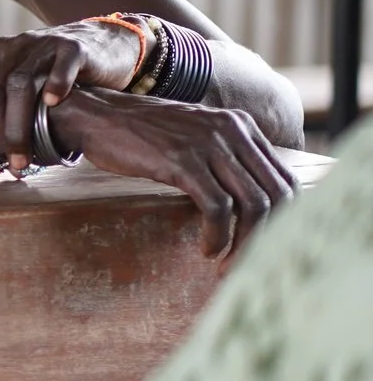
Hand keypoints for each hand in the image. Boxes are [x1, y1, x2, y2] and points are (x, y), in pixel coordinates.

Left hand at [0, 21, 145, 173]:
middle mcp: (10, 49)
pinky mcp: (72, 48)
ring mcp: (40, 46)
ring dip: (19, 127)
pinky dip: (55, 85)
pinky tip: (54, 105)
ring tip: (25, 158)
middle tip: (5, 161)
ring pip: (20, 85)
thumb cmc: (52, 79)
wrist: (102, 46)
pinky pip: (60, 66)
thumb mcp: (17, 86)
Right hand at [47, 89, 294, 259]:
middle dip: (270, 237)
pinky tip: (206, 249)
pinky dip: (217, 235)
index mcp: (241, 126)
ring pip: (252, 203)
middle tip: (252, 264)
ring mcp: (208, 144)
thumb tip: (250, 201)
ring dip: (244, 243)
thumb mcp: (194, 137)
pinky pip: (217, 207)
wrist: (95, 115)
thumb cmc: (141, 134)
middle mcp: (232, 131)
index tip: (267, 246)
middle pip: (276, 194)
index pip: (285, 179)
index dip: (285, 220)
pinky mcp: (182, 160)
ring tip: (227, 264)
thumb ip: (225, 157)